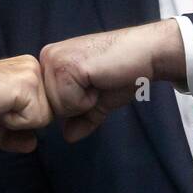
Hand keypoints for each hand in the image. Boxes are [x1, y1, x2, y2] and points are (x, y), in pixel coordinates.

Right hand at [0, 55, 50, 152]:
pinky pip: (35, 120)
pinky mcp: (27, 84)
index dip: (20, 121)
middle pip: (47, 114)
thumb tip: (32, 144)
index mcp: (25, 71)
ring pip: (44, 118)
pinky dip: (14, 122)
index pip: (42, 110)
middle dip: (21, 123)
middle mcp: (32, 66)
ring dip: (17, 123)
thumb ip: (15, 134)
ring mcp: (31, 74)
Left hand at [39, 19, 185, 141]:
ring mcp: (54, 60)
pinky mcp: (65, 66)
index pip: (49, 105)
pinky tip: (99, 79)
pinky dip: (88, 99)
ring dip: (84, 102)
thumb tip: (68, 137)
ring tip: (99, 80)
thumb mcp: (98, 100)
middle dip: (78, 105)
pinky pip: (68, 103)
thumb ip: (81, 118)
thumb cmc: (123, 73)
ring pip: (58, 107)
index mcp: (51, 62)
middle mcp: (46, 57)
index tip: (94, 85)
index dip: (75, 105)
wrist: (146, 54)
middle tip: (98, 82)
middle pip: (50, 108)